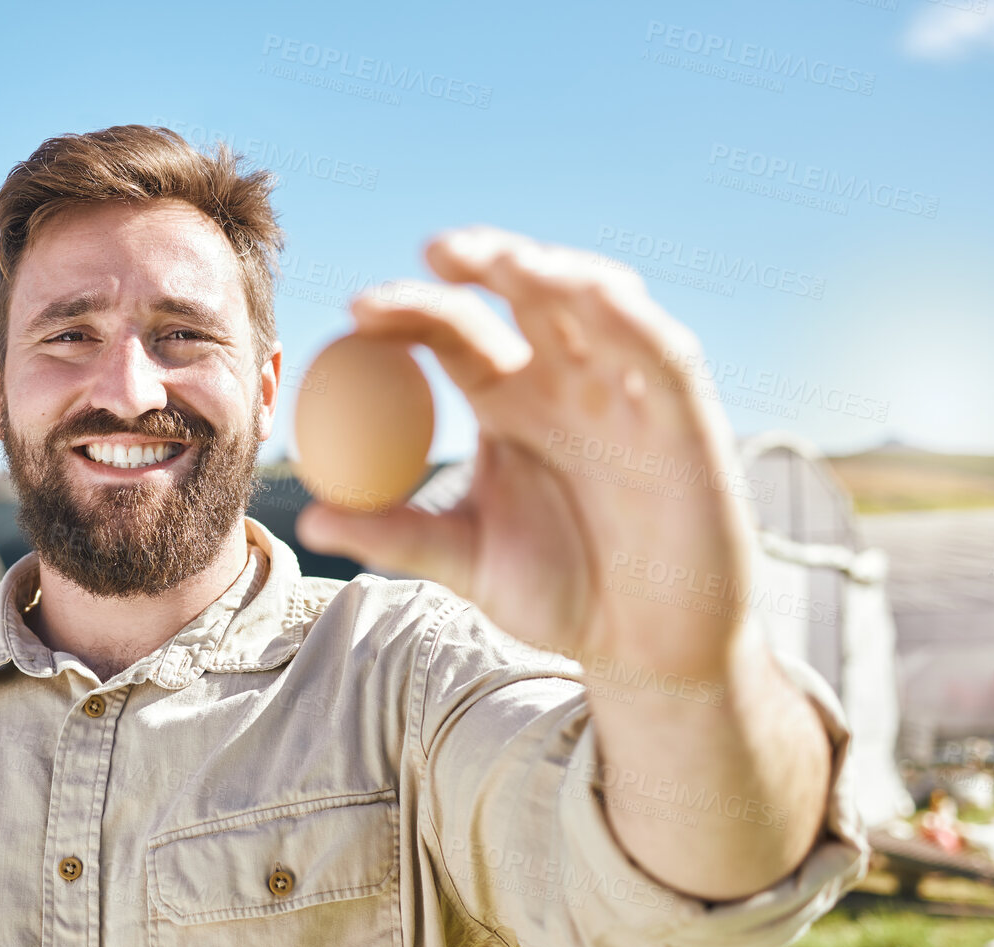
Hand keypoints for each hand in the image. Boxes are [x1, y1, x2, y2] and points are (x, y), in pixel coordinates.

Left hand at [296, 225, 753, 687]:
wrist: (645, 645)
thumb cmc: (559, 596)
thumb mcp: (465, 561)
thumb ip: (396, 534)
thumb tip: (310, 519)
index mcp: (505, 402)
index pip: (451, 334)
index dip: (409, 311)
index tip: (357, 311)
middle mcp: (562, 380)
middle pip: (519, 294)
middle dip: (480, 260)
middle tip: (430, 256)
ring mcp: (623, 388)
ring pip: (591, 301)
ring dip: (550, 269)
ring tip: (503, 261)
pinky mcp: (682, 413)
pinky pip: (658, 351)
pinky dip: (629, 316)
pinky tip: (589, 292)